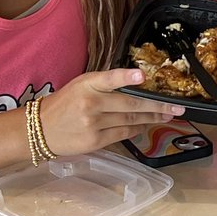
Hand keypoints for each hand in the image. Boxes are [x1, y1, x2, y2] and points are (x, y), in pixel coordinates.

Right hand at [38, 67, 183, 155]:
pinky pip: (124, 133)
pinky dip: (138, 127)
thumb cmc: (64, 103)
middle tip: (177, 106)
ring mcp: (93, 124)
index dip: (126, 77)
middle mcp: (91, 104)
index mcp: (86, 85)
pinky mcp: (95, 141)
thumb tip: (137, 83)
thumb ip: (105, 84)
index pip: (109, 78)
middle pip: (131, 104)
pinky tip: (147, 124)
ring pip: (131, 119)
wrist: (39, 130)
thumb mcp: (80, 85)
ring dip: (153, 117)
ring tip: (169, 115)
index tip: (142, 75)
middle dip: (157, 105)